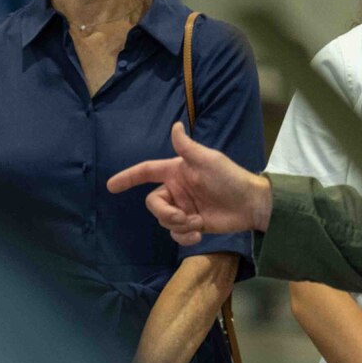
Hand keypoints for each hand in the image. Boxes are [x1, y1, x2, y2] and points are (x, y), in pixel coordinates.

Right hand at [108, 120, 271, 243]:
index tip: (110, 186)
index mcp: (176, 172)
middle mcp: (176, 189)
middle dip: (165, 214)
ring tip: (197, 223)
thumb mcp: (208, 160)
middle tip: (184, 218)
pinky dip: (185, 237)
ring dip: (178, 225)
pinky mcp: (192, 224)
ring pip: (164, 221)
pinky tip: (199, 234)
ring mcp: (183, 208)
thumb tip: (175, 125)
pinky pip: (176, 234)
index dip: (128, 177)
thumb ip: (187, 147)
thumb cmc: (229, 178)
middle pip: (153, 204)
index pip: (146, 172)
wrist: (250, 204)